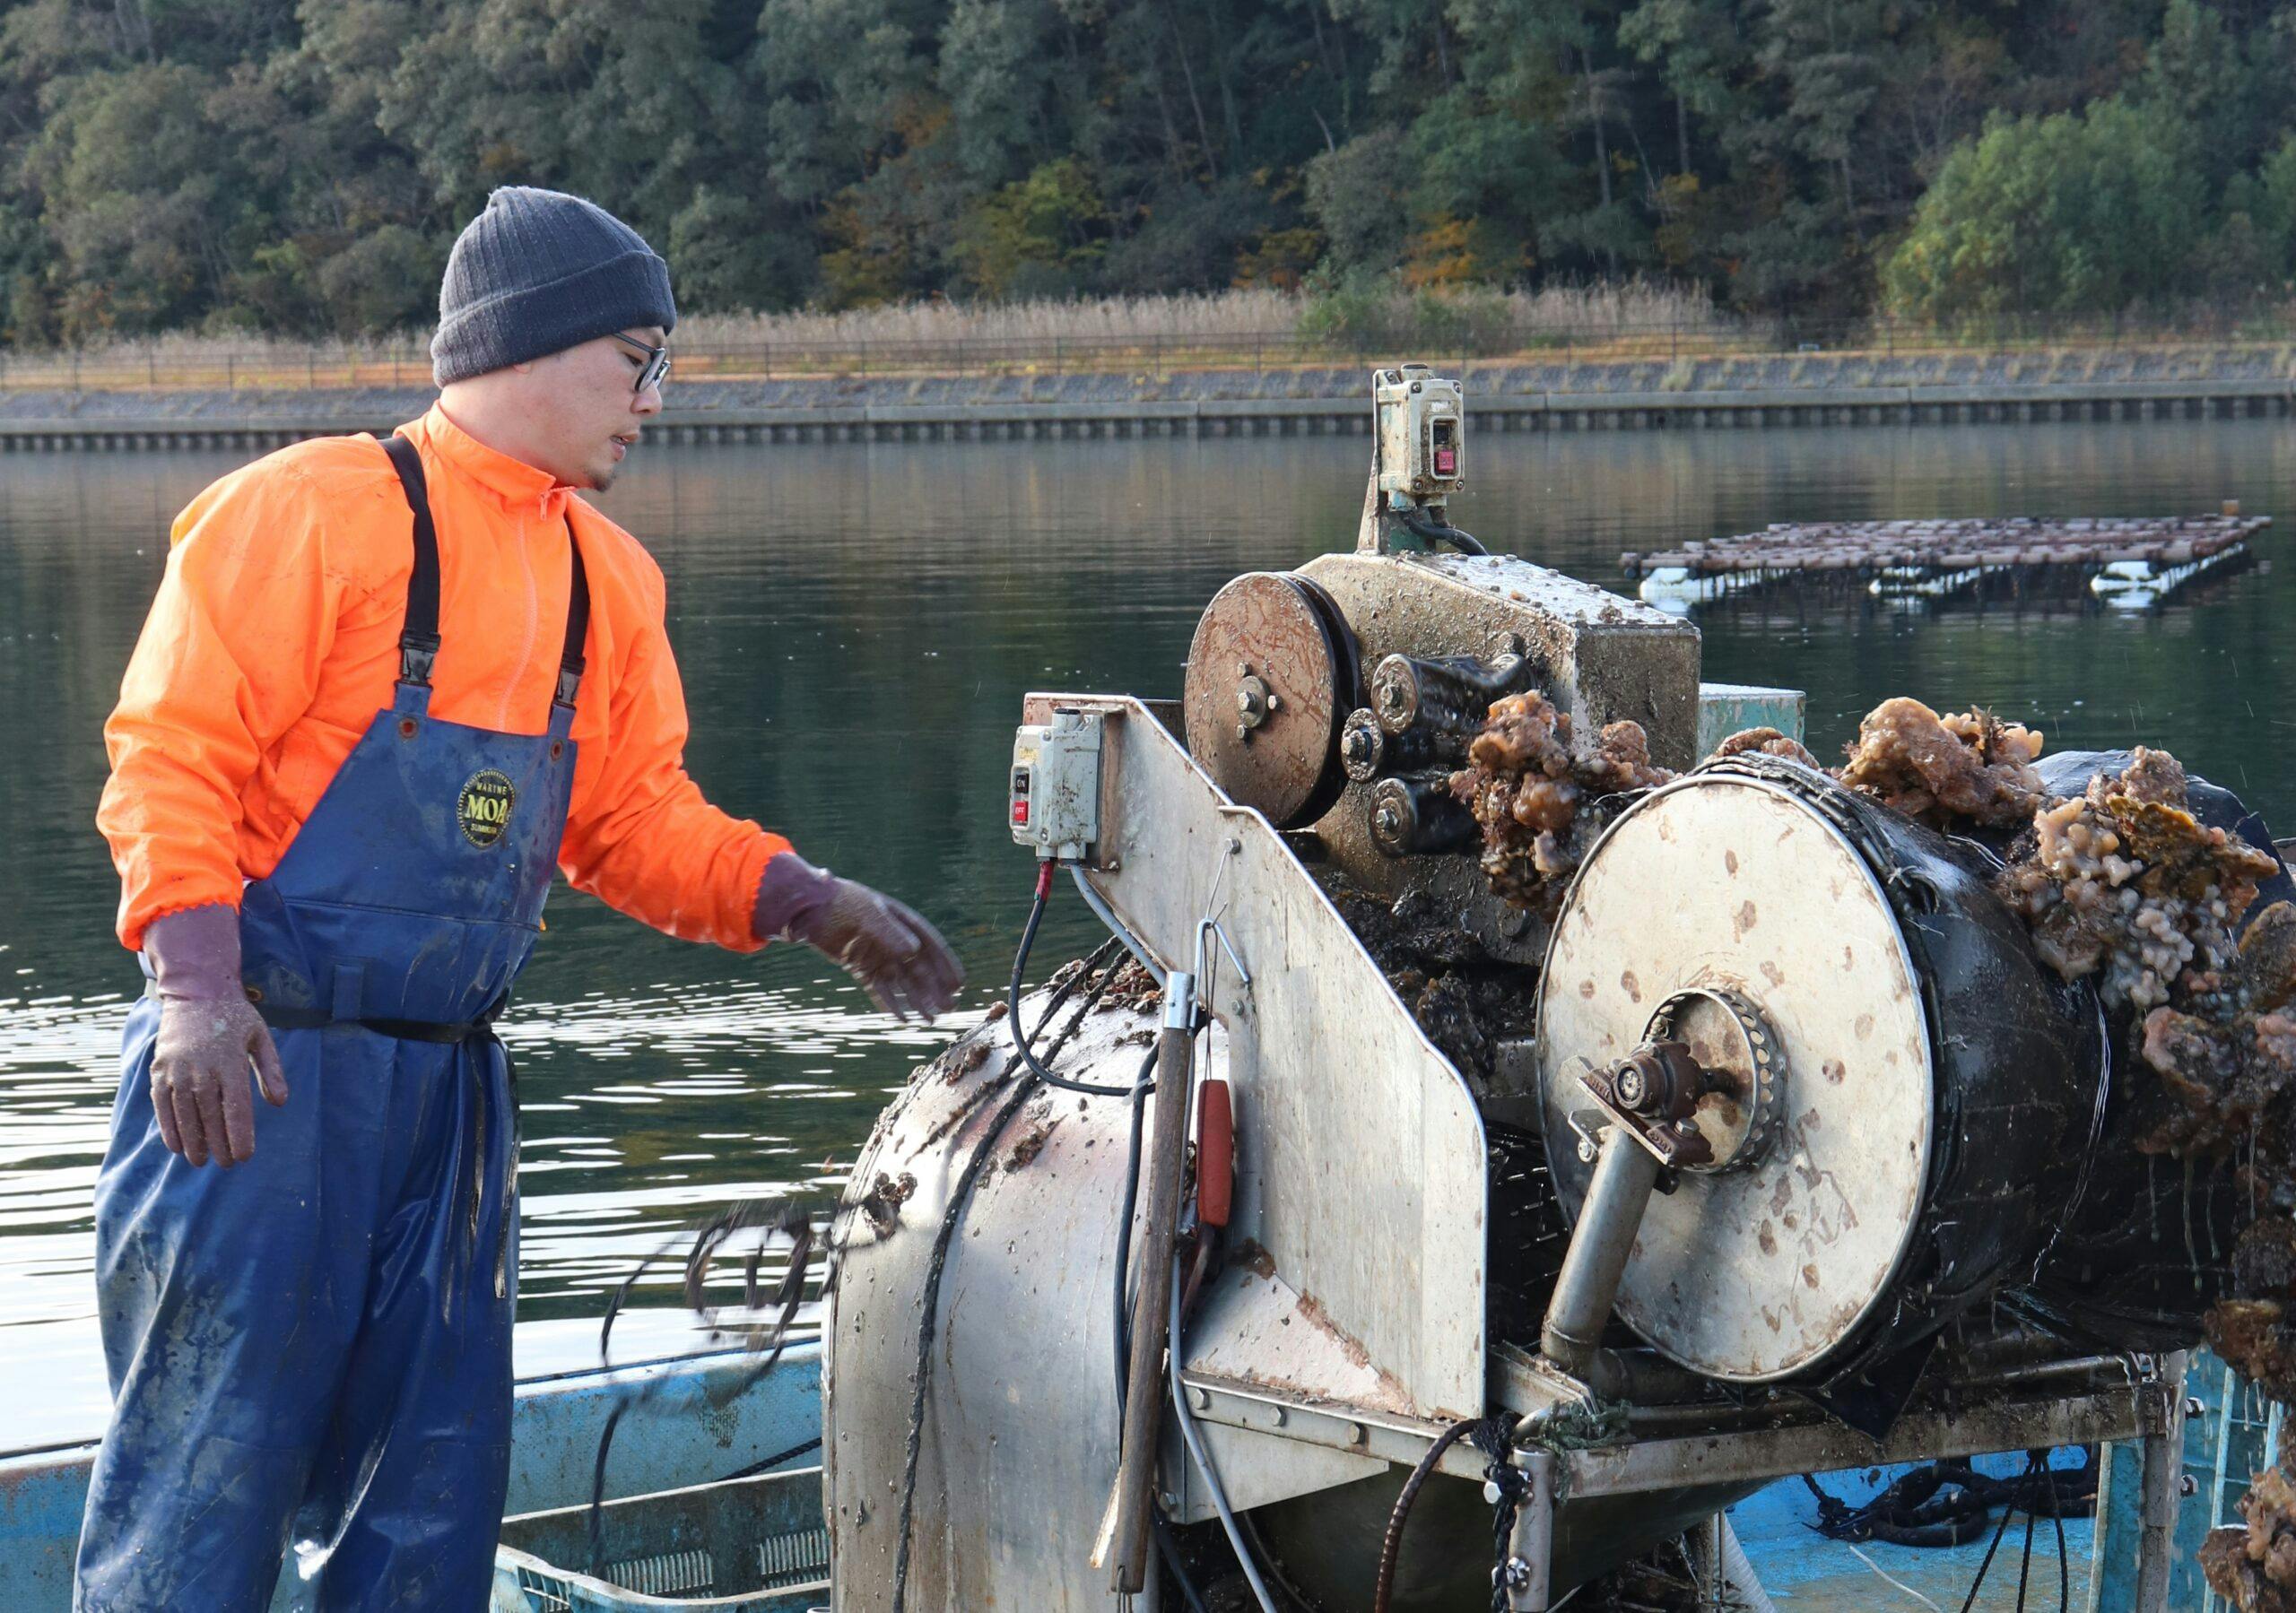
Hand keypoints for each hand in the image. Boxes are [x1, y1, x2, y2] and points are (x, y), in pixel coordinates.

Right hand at [141, 904, 289, 1167]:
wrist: (196, 993)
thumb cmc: (235, 1018)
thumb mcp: (261, 1037)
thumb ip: (271, 1070)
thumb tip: (280, 1103)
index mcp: (230, 1061)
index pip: (236, 1107)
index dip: (239, 1134)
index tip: (245, 1157)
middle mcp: (202, 1068)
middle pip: (210, 1115)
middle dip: (219, 1144)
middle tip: (227, 1165)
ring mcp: (177, 1069)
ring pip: (185, 1114)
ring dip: (193, 1141)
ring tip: (201, 1162)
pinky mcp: (160, 1070)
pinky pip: (163, 1105)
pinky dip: (169, 1127)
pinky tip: (177, 1146)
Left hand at [793, 879, 964, 1022]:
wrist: (811, 908)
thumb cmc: (843, 904)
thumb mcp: (868, 914)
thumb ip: (889, 932)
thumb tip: (913, 951)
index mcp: (903, 924)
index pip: (931, 947)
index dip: (946, 966)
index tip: (960, 984)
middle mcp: (895, 942)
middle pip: (921, 970)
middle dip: (936, 990)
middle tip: (950, 1009)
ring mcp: (879, 956)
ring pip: (903, 984)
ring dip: (918, 1002)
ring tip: (931, 1020)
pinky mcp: (862, 968)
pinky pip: (880, 990)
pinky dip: (891, 1004)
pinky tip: (902, 1020)